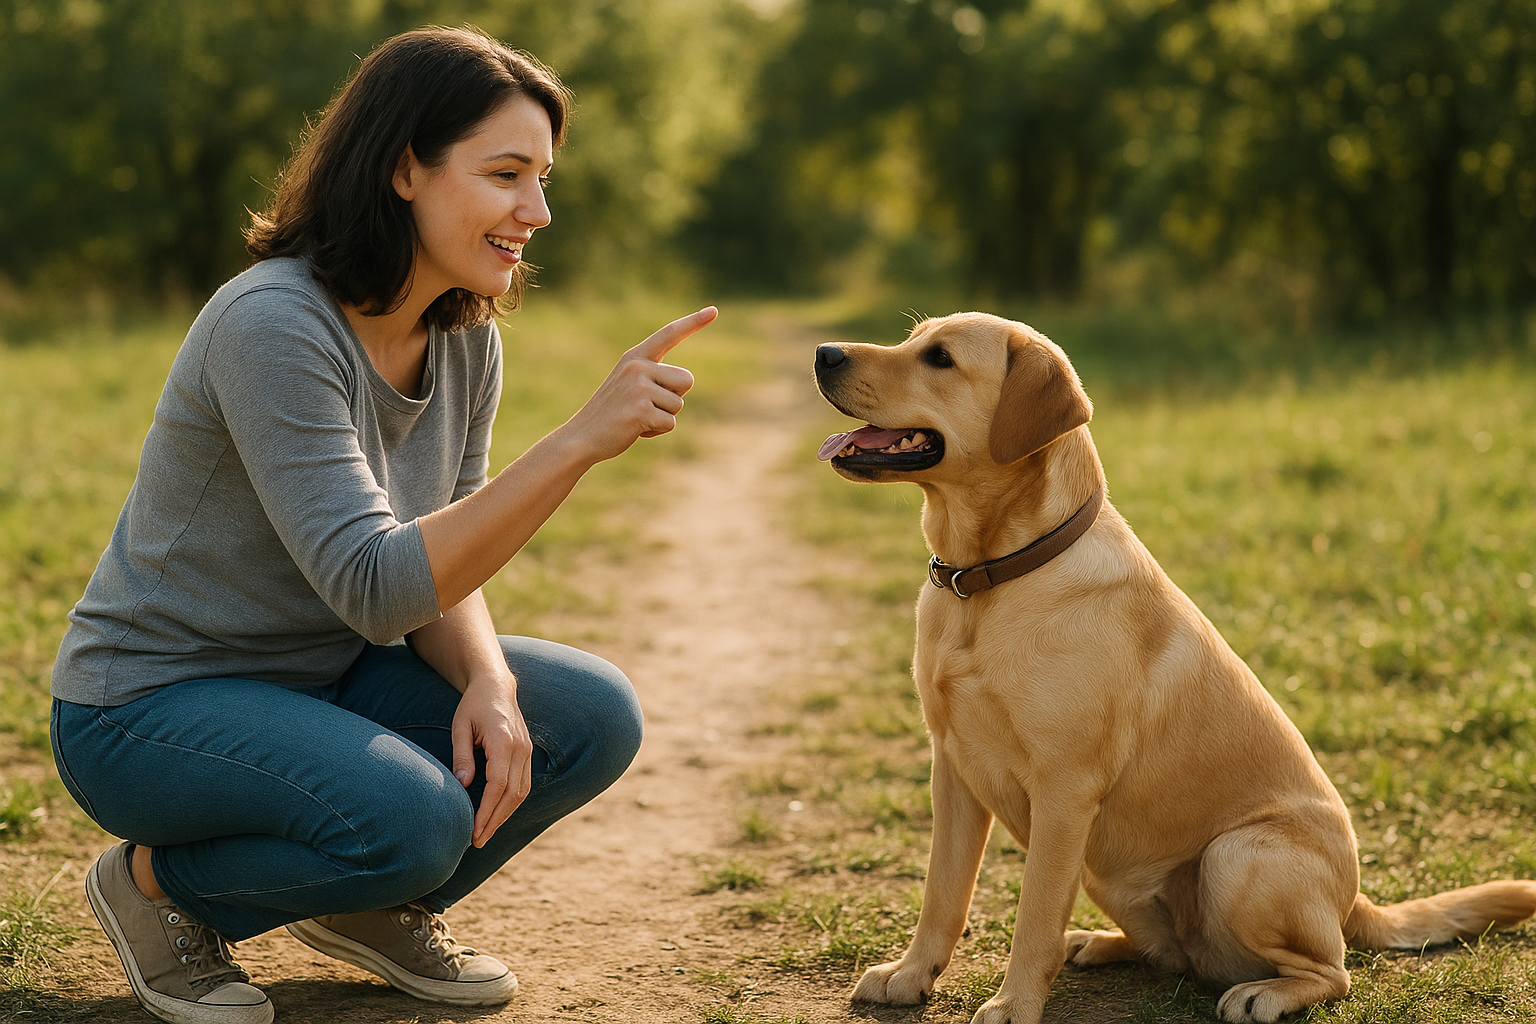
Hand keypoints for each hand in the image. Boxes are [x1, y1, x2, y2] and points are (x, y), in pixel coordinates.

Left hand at [450, 673, 533, 847]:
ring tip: (486, 832)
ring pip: (521, 792)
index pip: (498, 785)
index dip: (487, 811)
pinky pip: (523, 784)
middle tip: (478, 841)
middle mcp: (521, 748)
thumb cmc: (473, 705)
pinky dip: (511, 803)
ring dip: (505, 815)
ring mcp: (527, 751)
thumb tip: (462, 786)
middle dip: (495, 820)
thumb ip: (462, 756)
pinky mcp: (527, 753)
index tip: (475, 830)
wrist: (496, 686)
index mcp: (504, 742)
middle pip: (513, 794)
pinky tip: (496, 813)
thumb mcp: (460, 727)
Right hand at [565, 306, 716, 460]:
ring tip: (637, 417)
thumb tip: (685, 381)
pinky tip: (635, 429)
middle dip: (674, 398)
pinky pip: (670, 423)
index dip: (693, 322)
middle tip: (645, 406)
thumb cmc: (611, 412)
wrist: (582, 436)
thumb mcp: (629, 384)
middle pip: (686, 380)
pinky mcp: (641, 410)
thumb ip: (653, 376)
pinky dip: (657, 431)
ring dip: (663, 417)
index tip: (714, 311)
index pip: (669, 334)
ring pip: (679, 405)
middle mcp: (638, 367)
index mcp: (635, 357)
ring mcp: (639, 387)